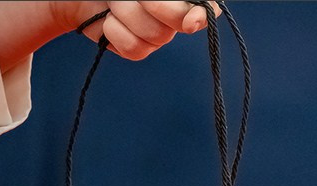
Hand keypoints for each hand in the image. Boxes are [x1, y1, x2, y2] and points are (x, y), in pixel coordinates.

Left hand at [62, 1, 221, 59]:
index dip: (202, 14)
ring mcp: (158, 35)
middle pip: (178, 21)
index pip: (207, 7)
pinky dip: (115, 31)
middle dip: (155, 6)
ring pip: (154, 35)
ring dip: (127, 12)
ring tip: (115, 2)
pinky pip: (134, 48)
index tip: (191, 20)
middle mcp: (176, 15)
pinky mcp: (139, 50)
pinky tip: (109, 21)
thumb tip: (186, 11)